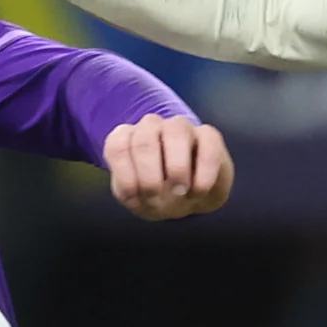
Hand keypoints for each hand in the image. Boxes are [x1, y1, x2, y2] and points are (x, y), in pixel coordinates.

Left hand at [105, 114, 231, 219]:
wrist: (190, 198)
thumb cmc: (157, 196)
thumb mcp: (136, 199)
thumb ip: (129, 190)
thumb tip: (142, 185)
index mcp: (127, 139)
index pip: (117, 146)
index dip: (126, 176)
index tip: (134, 198)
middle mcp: (151, 127)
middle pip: (144, 139)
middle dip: (149, 175)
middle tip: (156, 197)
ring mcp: (180, 127)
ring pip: (176, 130)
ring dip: (177, 167)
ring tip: (180, 192)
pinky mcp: (209, 136)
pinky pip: (208, 143)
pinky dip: (204, 172)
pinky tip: (198, 192)